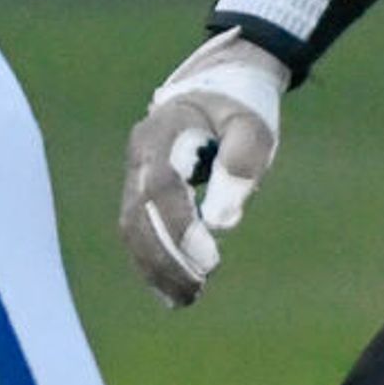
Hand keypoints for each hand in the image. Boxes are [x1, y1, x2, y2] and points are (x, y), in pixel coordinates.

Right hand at [118, 29, 288, 304]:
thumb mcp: (252, 127)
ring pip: (131, 228)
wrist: (218, 85)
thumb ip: (240, 166)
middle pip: (137, 214)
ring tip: (186, 299)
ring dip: (155, 267)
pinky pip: (136, 232)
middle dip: (164, 257)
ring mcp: (134, 174)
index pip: (162, 186)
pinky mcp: (140, 192)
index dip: (181, 226)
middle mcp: (139, 155)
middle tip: (198, 289)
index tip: (211, 260)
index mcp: (163, 131)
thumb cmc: (240, 106)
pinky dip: (151, 263)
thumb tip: (222, 223)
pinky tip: (173, 292)